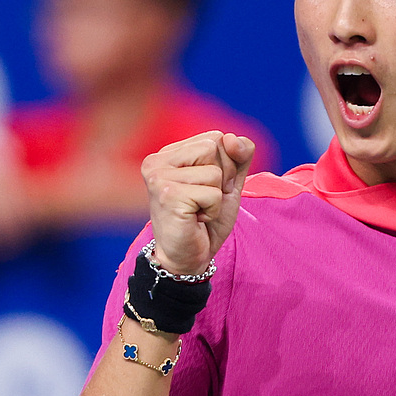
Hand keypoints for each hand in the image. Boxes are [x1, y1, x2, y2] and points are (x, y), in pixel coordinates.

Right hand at [142, 130, 253, 275]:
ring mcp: (159, 177)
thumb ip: (239, 155)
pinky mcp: (168, 195)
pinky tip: (195, 219)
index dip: (224, 165)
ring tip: (198, 211)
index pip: (215, 138)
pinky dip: (212, 210)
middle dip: (221, 179)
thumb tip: (231, 138)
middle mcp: (157, 160)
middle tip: (203, 201)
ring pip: (215, 172)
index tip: (205, 188)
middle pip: (215, 148)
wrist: (188, 258)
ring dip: (216, 197)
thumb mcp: (229, 182)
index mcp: (168, 152)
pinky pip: (213, 193)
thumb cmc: (205, 220)